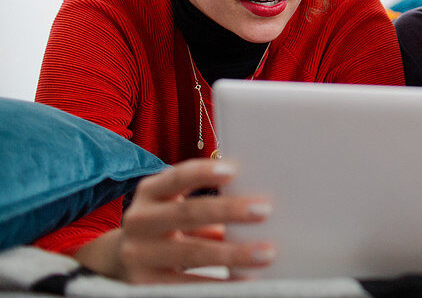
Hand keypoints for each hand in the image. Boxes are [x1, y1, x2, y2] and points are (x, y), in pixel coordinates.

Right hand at [78, 159, 274, 282]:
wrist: (122, 258)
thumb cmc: (166, 224)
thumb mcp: (177, 206)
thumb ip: (207, 204)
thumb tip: (257, 207)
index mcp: (151, 192)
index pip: (177, 177)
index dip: (203, 173)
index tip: (234, 170)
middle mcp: (140, 220)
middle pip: (187, 214)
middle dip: (228, 211)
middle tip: (265, 210)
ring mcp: (138, 254)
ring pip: (191, 253)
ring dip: (232, 253)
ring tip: (265, 253)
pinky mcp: (144, 285)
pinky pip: (186, 285)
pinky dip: (218, 284)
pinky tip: (244, 281)